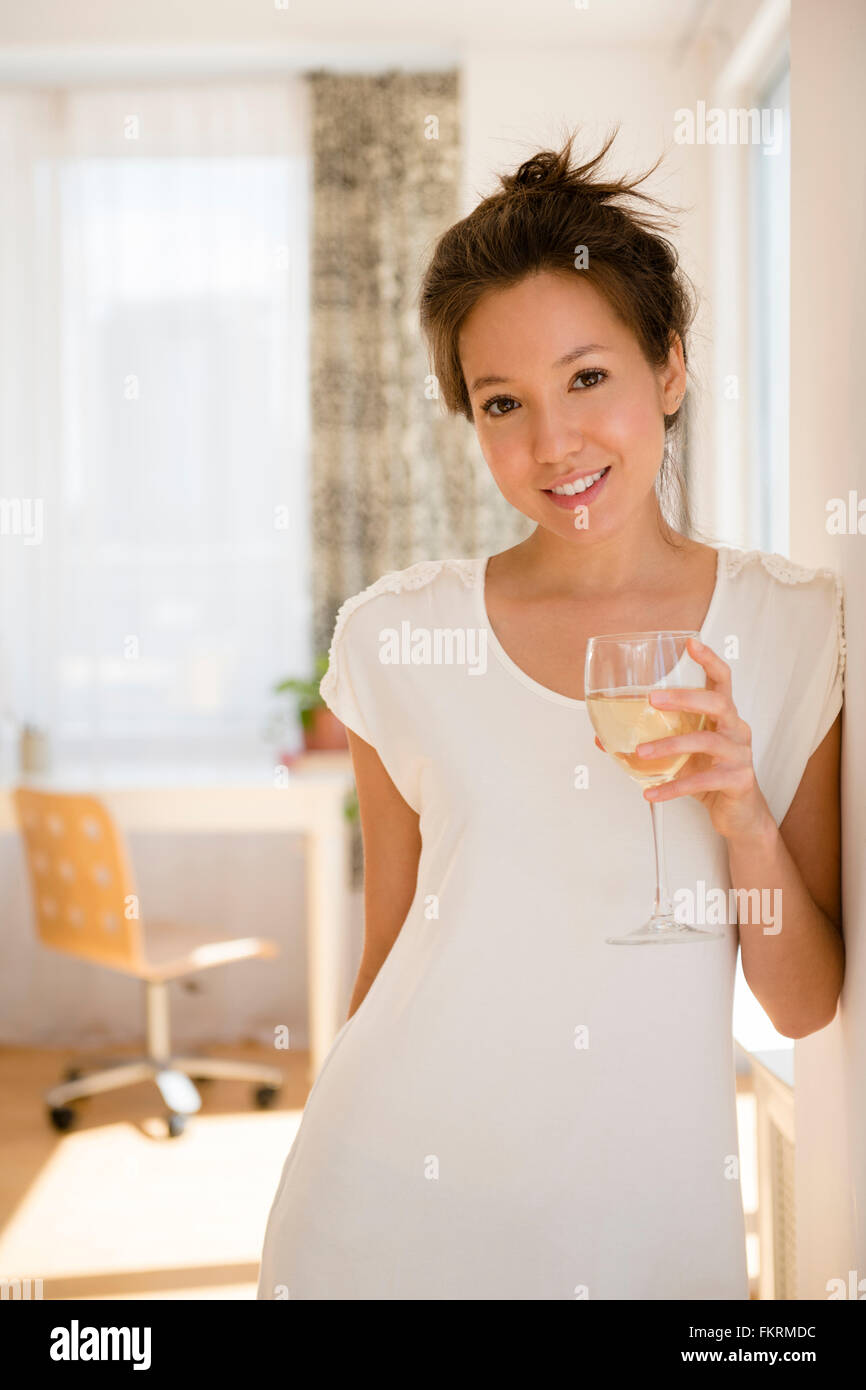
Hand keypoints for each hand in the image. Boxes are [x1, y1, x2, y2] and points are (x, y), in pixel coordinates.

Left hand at [593, 636, 774, 841]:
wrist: (739, 813)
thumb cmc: (710, 774)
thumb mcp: (682, 754)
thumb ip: (652, 740)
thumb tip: (602, 737)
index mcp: (724, 715)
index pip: (722, 679)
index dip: (709, 659)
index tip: (690, 642)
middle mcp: (736, 729)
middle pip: (717, 702)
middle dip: (684, 697)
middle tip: (652, 699)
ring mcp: (740, 754)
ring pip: (706, 742)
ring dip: (670, 746)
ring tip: (641, 753)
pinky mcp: (738, 780)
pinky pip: (702, 781)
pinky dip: (673, 788)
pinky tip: (651, 793)